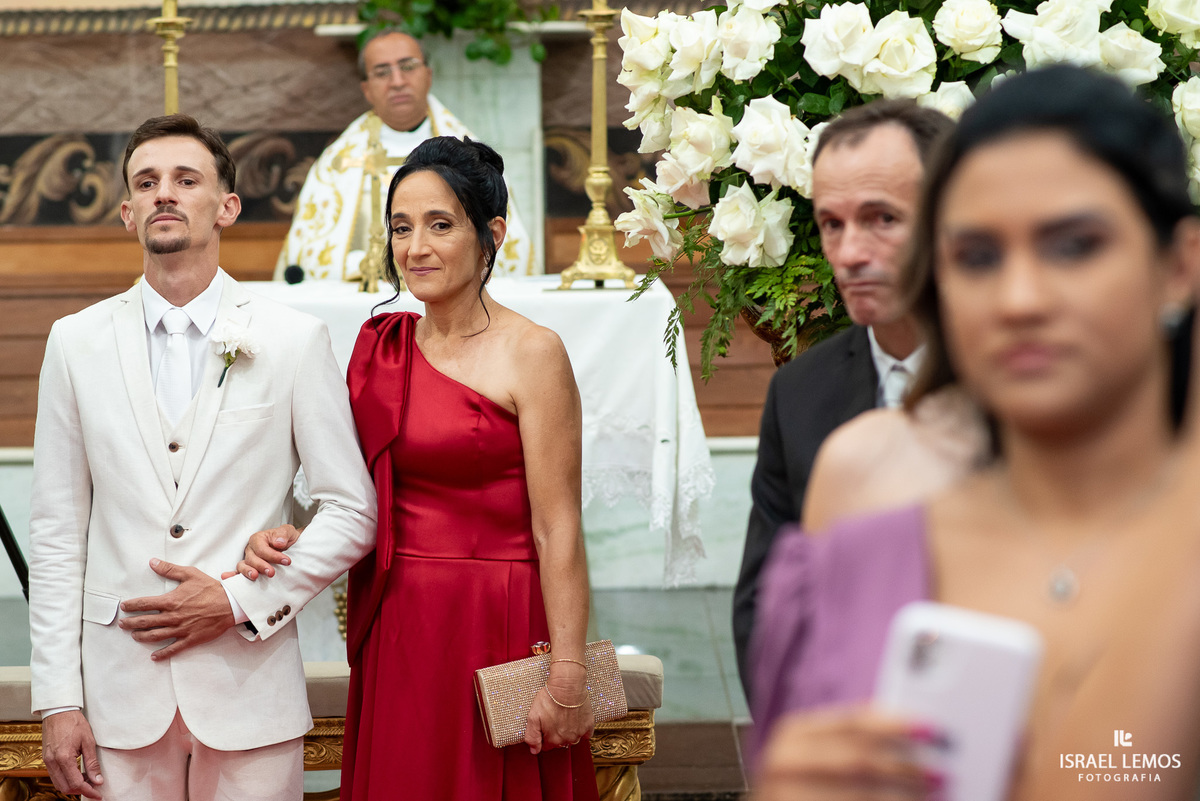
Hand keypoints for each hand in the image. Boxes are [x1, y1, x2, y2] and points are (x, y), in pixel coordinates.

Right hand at [42, 710, 102, 799]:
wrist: (59, 711)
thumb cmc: (74, 723)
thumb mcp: (88, 741)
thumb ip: (92, 763)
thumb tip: (98, 780)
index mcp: (64, 758)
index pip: (76, 783)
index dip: (89, 791)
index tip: (98, 794)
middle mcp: (52, 762)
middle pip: (65, 787)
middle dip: (81, 791)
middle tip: (95, 789)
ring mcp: (47, 761)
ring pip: (59, 783)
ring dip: (73, 786)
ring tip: (88, 781)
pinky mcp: (46, 759)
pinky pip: (55, 776)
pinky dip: (66, 779)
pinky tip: (78, 774)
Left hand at [119, 558, 234, 659]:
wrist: (230, 604)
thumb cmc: (211, 589)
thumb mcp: (190, 574)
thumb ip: (169, 569)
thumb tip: (153, 563)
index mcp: (171, 601)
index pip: (144, 604)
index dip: (131, 605)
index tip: (125, 606)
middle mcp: (173, 617)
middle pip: (145, 621)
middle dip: (131, 623)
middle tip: (123, 624)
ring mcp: (180, 629)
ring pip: (155, 636)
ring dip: (141, 637)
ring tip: (134, 636)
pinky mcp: (190, 639)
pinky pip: (172, 649)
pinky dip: (162, 654)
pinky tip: (154, 657)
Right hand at [220, 524, 300, 580]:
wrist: (290, 545)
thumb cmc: (286, 538)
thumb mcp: (288, 532)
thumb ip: (283, 534)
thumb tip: (278, 542)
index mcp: (258, 539)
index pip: (262, 549)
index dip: (273, 555)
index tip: (286, 561)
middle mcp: (251, 549)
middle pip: (252, 558)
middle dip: (262, 566)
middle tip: (272, 573)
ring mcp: (248, 559)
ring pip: (243, 566)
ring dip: (248, 571)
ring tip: (255, 576)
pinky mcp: (249, 568)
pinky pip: (238, 572)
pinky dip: (232, 575)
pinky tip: (227, 578)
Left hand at [524, 667, 593, 754]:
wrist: (567, 686)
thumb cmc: (549, 699)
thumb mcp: (533, 717)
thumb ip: (532, 737)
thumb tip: (534, 751)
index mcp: (553, 740)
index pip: (546, 746)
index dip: (543, 736)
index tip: (544, 725)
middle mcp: (567, 740)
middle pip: (559, 743)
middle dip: (555, 734)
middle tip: (553, 718)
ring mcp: (579, 733)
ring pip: (572, 739)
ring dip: (567, 732)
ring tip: (564, 718)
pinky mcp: (588, 724)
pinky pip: (586, 734)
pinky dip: (581, 729)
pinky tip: (576, 720)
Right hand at [754, 707, 940, 800]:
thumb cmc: (805, 784)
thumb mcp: (819, 755)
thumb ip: (856, 743)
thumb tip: (916, 736)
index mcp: (794, 733)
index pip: (852, 721)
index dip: (896, 724)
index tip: (933, 730)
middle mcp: (784, 761)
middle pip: (857, 759)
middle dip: (904, 767)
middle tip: (941, 773)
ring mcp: (783, 793)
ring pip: (856, 794)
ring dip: (900, 797)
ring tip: (931, 796)